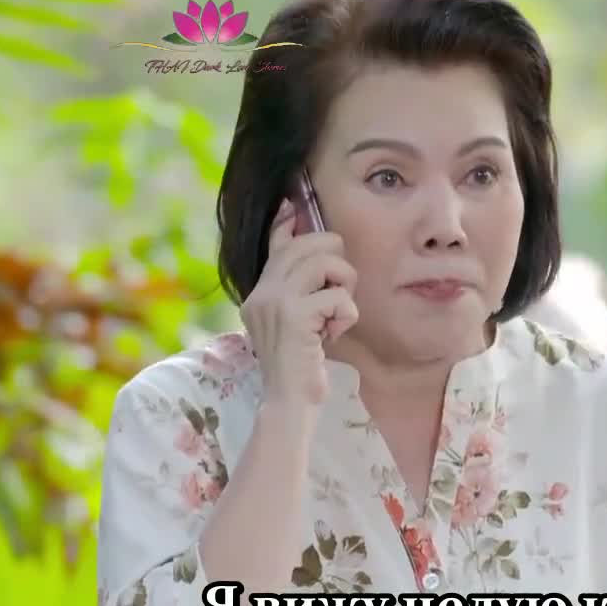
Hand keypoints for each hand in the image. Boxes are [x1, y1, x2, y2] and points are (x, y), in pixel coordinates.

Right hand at [239, 198, 358, 408]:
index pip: (275, 245)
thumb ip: (302, 293)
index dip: (287, 222)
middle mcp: (262, 292)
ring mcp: (275, 302)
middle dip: (337, 262)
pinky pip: (338, 296)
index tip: (293, 203)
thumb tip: (314, 263)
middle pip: (309, 244)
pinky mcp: (294, 316)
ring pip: (327, 263)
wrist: (289, 402)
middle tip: (339, 293)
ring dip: (344, 288)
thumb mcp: (298, 323)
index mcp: (261, 292)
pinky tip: (333, 335)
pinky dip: (346, 315)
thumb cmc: (301, 366)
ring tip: (336, 316)